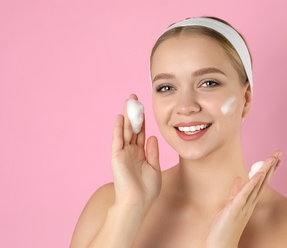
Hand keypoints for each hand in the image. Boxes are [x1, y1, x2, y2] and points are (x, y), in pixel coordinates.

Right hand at [110, 94, 161, 209]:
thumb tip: (152, 136)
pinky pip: (118, 139)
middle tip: (134, 98)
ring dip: (127, 116)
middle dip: (134, 113)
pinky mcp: (117, 156)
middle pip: (133, 128)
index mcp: (141, 154)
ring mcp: (123, 153)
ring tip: (129, 101)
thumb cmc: (147, 190)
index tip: (144, 108)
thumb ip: (153, 152)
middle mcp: (131, 151)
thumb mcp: (154, 168)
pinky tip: (121, 117)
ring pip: (126, 130)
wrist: (138, 202)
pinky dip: (119, 128)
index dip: (143, 120)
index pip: (141, 133)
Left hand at [206, 151, 282, 247]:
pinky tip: (259, 174)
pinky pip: (246, 194)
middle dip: (270, 166)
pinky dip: (252, 183)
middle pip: (263, 181)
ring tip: (272, 158)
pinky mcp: (236, 208)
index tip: (275, 157)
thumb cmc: (224, 227)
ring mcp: (244, 205)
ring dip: (265, 171)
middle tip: (279, 152)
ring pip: (257, 185)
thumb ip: (236, 192)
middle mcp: (250, 202)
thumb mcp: (230, 206)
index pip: (260, 181)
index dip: (268, 169)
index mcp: (248, 200)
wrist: (221, 245)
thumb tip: (240, 178)